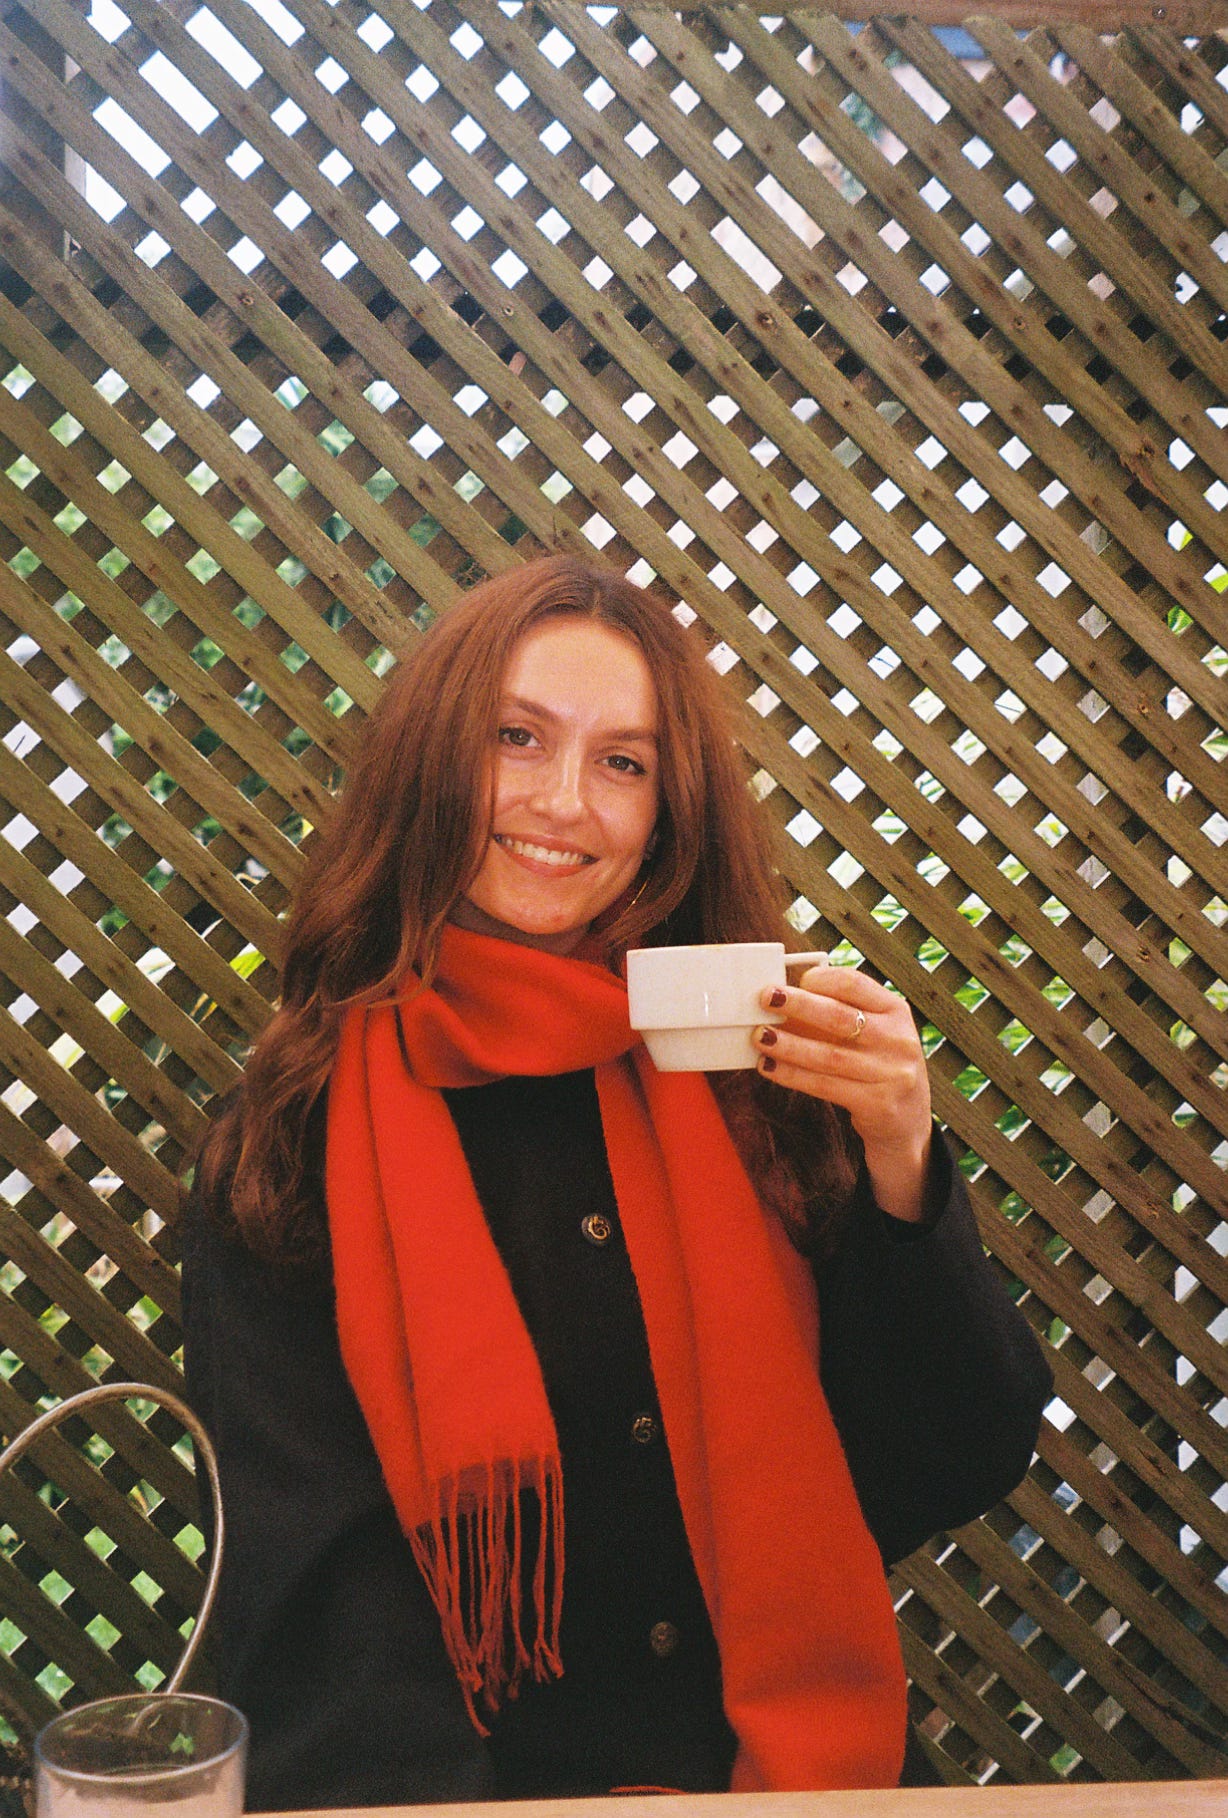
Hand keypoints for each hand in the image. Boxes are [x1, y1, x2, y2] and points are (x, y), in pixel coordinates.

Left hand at [754, 964, 933, 1222]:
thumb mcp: (874, 1033)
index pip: (856, 985)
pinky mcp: (877, 1104)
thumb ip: (840, 1014)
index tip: (793, 981)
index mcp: (896, 1011)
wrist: (908, 1121)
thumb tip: (784, 998)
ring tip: (759, 1036)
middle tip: (766, 998)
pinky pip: (824, 1085)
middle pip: (840, 1018)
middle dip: (799, 1005)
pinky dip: (792, 1075)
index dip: (822, 980)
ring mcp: (891, 1074)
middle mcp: (898, 1040)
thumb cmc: (877, 1065)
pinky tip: (768, 1067)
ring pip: (828, 1056)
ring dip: (788, 1045)